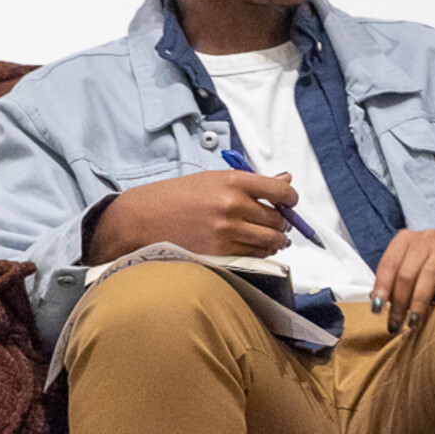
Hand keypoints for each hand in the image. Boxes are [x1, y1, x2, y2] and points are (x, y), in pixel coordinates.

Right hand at [88, 171, 297, 262]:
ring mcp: (226, 230)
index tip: (289, 202)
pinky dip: (261, 252)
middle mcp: (233, 205)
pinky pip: (254, 254)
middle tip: (279, 222)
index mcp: (234, 182)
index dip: (291, 198)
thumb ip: (253, 182)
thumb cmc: (178, 196)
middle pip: (278, 219)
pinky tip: (256, 246)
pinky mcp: (219, 251)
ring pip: (270, 240)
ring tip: (273, 237)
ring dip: (276, 240)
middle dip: (282, 222)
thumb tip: (287, 179)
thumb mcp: (215, 179)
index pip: (281, 190)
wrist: (143, 218)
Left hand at [369, 229, 434, 334]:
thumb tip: (376, 301)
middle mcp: (424, 237)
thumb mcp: (411, 271)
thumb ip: (394, 283)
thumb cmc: (433, 268)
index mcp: (405, 240)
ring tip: (414, 321)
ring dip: (419, 300)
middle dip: (399, 303)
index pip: (388, 265)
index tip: (377, 311)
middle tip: (397, 325)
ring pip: (429, 272)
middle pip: (407, 273)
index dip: (381, 289)